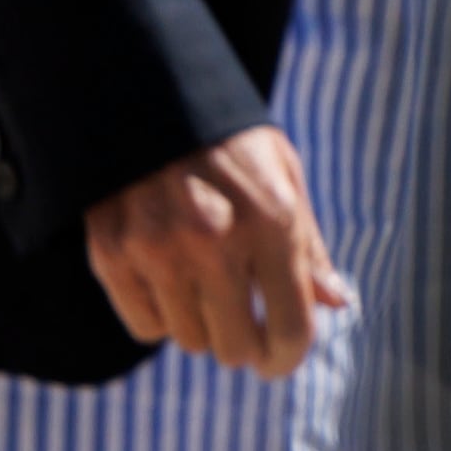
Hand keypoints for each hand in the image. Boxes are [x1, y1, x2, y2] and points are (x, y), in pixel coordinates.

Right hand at [87, 125, 350, 378]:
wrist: (142, 92)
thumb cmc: (225, 140)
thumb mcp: (282, 173)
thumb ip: (308, 245)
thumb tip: (337, 302)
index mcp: (270, 217)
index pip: (290, 329)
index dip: (287, 358)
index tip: (278, 357)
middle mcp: (215, 238)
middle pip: (236, 348)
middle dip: (243, 343)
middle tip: (238, 320)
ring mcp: (159, 248)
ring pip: (190, 340)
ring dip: (199, 324)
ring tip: (197, 281)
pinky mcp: (113, 252)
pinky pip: (145, 326)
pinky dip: (157, 313)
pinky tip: (162, 276)